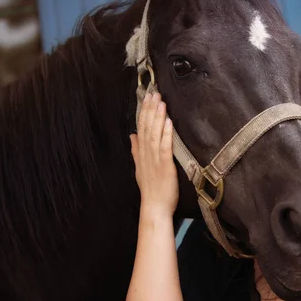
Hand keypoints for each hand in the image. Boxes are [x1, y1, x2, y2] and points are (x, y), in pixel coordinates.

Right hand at [130, 92, 177, 216]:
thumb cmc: (150, 189)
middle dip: (150, 109)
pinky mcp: (165, 166)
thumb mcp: (140, 167)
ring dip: (157, 117)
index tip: (146, 97)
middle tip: (154, 93)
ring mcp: (154, 159)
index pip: (141, 127)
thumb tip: (132, 135)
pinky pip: (165, 147)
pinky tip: (169, 122)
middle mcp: (146, 154)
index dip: (143, 111)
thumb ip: (136, 150)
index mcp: (141, 153)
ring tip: (161, 102)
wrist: (154, 208)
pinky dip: (166, 134)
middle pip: (146, 127)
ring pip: (154, 134)